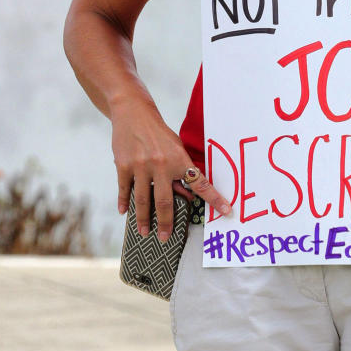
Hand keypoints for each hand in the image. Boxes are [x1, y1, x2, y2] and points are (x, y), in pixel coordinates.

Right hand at [111, 98, 231, 241]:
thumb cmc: (158, 133)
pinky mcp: (123, 166)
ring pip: (143, 201)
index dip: (214, 199)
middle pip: (165, 202)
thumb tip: (186, 196)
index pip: (200, 183)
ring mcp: (140, 166)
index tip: (227, 212)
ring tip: (145, 231)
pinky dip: (124, 202)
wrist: (133, 112)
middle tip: (165, 238)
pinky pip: (125, 189)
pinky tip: (124, 212)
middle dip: (166, 223)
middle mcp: (160, 164)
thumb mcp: (175, 148)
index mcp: (178, 159)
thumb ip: (180, 171)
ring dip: (144, 219)